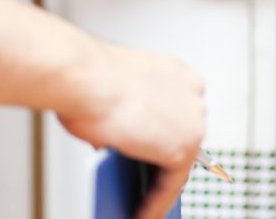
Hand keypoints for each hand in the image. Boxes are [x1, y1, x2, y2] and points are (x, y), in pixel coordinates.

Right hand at [57, 44, 205, 218]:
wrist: (84, 77)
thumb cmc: (88, 76)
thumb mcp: (114, 91)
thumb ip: (128, 113)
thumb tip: (122, 139)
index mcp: (175, 71)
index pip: (176, 111)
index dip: (164, 133)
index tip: (156, 151)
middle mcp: (190, 91)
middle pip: (181, 135)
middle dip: (162, 158)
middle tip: (146, 180)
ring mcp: (192, 119)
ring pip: (178, 163)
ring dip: (158, 184)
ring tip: (141, 202)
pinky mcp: (184, 148)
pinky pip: (171, 185)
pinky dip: (154, 204)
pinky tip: (140, 213)